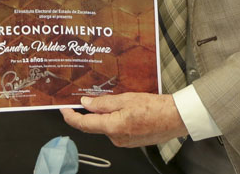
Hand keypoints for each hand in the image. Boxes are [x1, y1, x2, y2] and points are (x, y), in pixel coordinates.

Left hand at [60, 93, 187, 147]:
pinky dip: (113, 119)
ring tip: (112, 100)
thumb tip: (86, 103)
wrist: (176, 118)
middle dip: (88, 113)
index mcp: (112, 127)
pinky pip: (116, 129)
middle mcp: (116, 138)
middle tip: (85, 98)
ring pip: (106, 126)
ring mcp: (124, 141)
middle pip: (94, 126)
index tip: (63, 109)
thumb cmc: (155, 108)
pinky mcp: (131, 141)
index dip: (70, 117)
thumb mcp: (125, 99)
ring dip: (103, 115)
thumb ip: (102, 103)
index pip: (83, 125)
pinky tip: (121, 109)